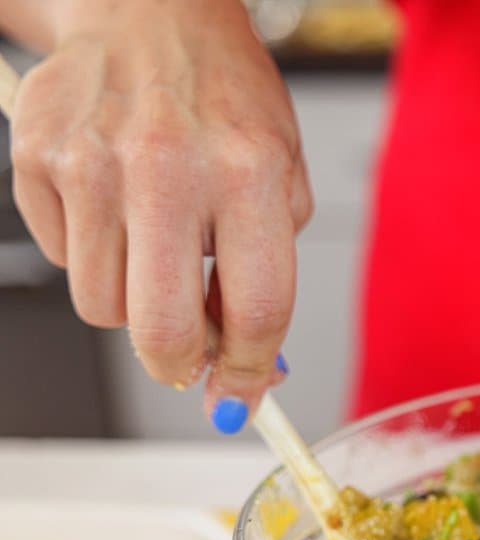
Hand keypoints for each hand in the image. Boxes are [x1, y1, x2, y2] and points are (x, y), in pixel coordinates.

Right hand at [10, 0, 312, 432]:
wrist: (150, 12)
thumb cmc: (223, 99)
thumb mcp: (281, 175)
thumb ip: (269, 271)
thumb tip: (252, 367)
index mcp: (248, 172)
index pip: (256, 310)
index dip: (251, 373)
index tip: (241, 399)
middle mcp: (168, 167)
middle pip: (163, 332)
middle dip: (180, 364)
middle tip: (190, 357)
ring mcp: (93, 163)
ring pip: (105, 308)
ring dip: (135, 299)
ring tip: (157, 242)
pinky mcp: (37, 158)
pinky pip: (67, 260)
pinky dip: (96, 254)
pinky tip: (118, 206)